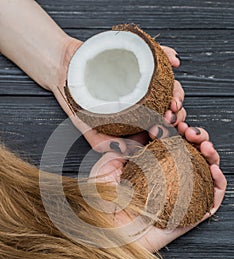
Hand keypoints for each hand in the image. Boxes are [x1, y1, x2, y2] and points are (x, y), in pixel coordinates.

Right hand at [54, 42, 184, 152]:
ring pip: (169, 85)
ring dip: (177, 91)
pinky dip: (169, 55)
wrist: (65, 70)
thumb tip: (123, 150)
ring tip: (173, 97)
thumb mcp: (87, 126)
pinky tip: (174, 61)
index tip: (162, 131)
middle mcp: (144, 99)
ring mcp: (144, 79)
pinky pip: (159, 55)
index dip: (166, 130)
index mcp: (137, 117)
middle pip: (169, 108)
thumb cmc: (78, 100)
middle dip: (176, 113)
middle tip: (170, 115)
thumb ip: (102, 142)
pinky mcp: (140, 58)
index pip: (158, 126)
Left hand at [89, 123, 226, 251]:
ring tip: (203, 143)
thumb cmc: (101, 201)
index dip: (177, 127)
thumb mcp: (107, 164)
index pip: (172, 141)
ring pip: (205, 170)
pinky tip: (213, 167)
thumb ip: (125, 145)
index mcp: (152, 166)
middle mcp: (169, 178)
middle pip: (192, 152)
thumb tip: (144, 130)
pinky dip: (219, 181)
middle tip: (189, 129)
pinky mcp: (189, 213)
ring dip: (210, 152)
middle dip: (196, 135)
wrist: (104, 232)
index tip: (173, 117)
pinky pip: (211, 197)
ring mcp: (181, 194)